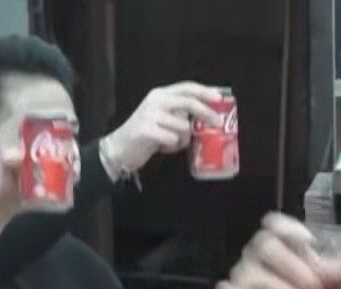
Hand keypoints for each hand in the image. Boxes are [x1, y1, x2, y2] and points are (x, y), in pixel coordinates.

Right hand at [100, 83, 223, 169]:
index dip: (204, 91)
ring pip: (183, 126)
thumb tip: (209, 116)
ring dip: (183, 139)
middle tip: (217, 123)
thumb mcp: (164, 118)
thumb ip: (182, 114)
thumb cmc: (147, 134)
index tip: (220, 98)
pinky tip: (162, 147)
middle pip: (188, 102)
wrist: (120, 148)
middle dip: (206, 112)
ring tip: (171, 142)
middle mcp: (155, 100)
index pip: (186, 87)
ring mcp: (150, 114)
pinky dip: (172, 147)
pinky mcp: (146, 129)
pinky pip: (173, 139)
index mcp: (161, 94)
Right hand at [215, 213, 340, 288]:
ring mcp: (244, 277)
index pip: (275, 224)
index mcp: (282, 245)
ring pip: (254, 273)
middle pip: (266, 246)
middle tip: (316, 285)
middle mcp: (260, 256)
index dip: (288, 227)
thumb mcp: (330, 284)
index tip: (307, 240)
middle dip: (292, 264)